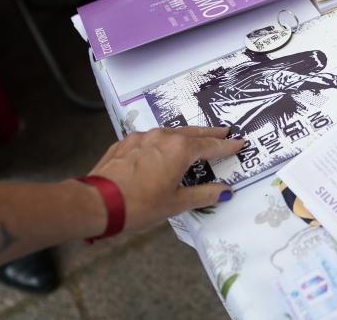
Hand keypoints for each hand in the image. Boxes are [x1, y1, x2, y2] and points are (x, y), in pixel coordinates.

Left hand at [87, 126, 243, 231]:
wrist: (97, 203)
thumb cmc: (140, 205)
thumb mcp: (176, 203)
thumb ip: (204, 194)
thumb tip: (226, 190)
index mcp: (180, 149)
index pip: (211, 146)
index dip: (227, 146)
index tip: (240, 143)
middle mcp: (163, 136)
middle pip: (193, 133)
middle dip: (210, 134)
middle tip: (224, 131)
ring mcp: (142, 137)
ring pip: (171, 133)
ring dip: (186, 136)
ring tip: (195, 139)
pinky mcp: (125, 143)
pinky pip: (151, 138)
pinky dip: (163, 142)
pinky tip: (162, 149)